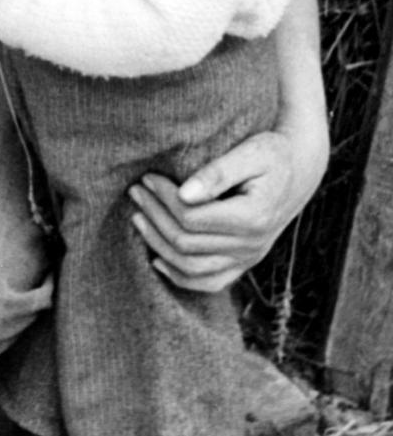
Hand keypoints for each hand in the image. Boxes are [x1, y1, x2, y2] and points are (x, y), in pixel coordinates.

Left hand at [128, 124, 324, 292]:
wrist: (298, 172)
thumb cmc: (273, 154)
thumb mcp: (251, 152)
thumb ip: (217, 172)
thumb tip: (183, 193)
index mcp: (254, 217)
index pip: (193, 217)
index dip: (164, 199)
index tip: (148, 178)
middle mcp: (252, 245)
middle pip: (187, 242)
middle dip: (155, 216)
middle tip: (136, 192)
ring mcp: (248, 259)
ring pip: (192, 267)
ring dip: (158, 244)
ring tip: (138, 217)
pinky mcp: (243, 264)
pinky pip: (208, 282)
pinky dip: (179, 276)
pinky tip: (157, 259)